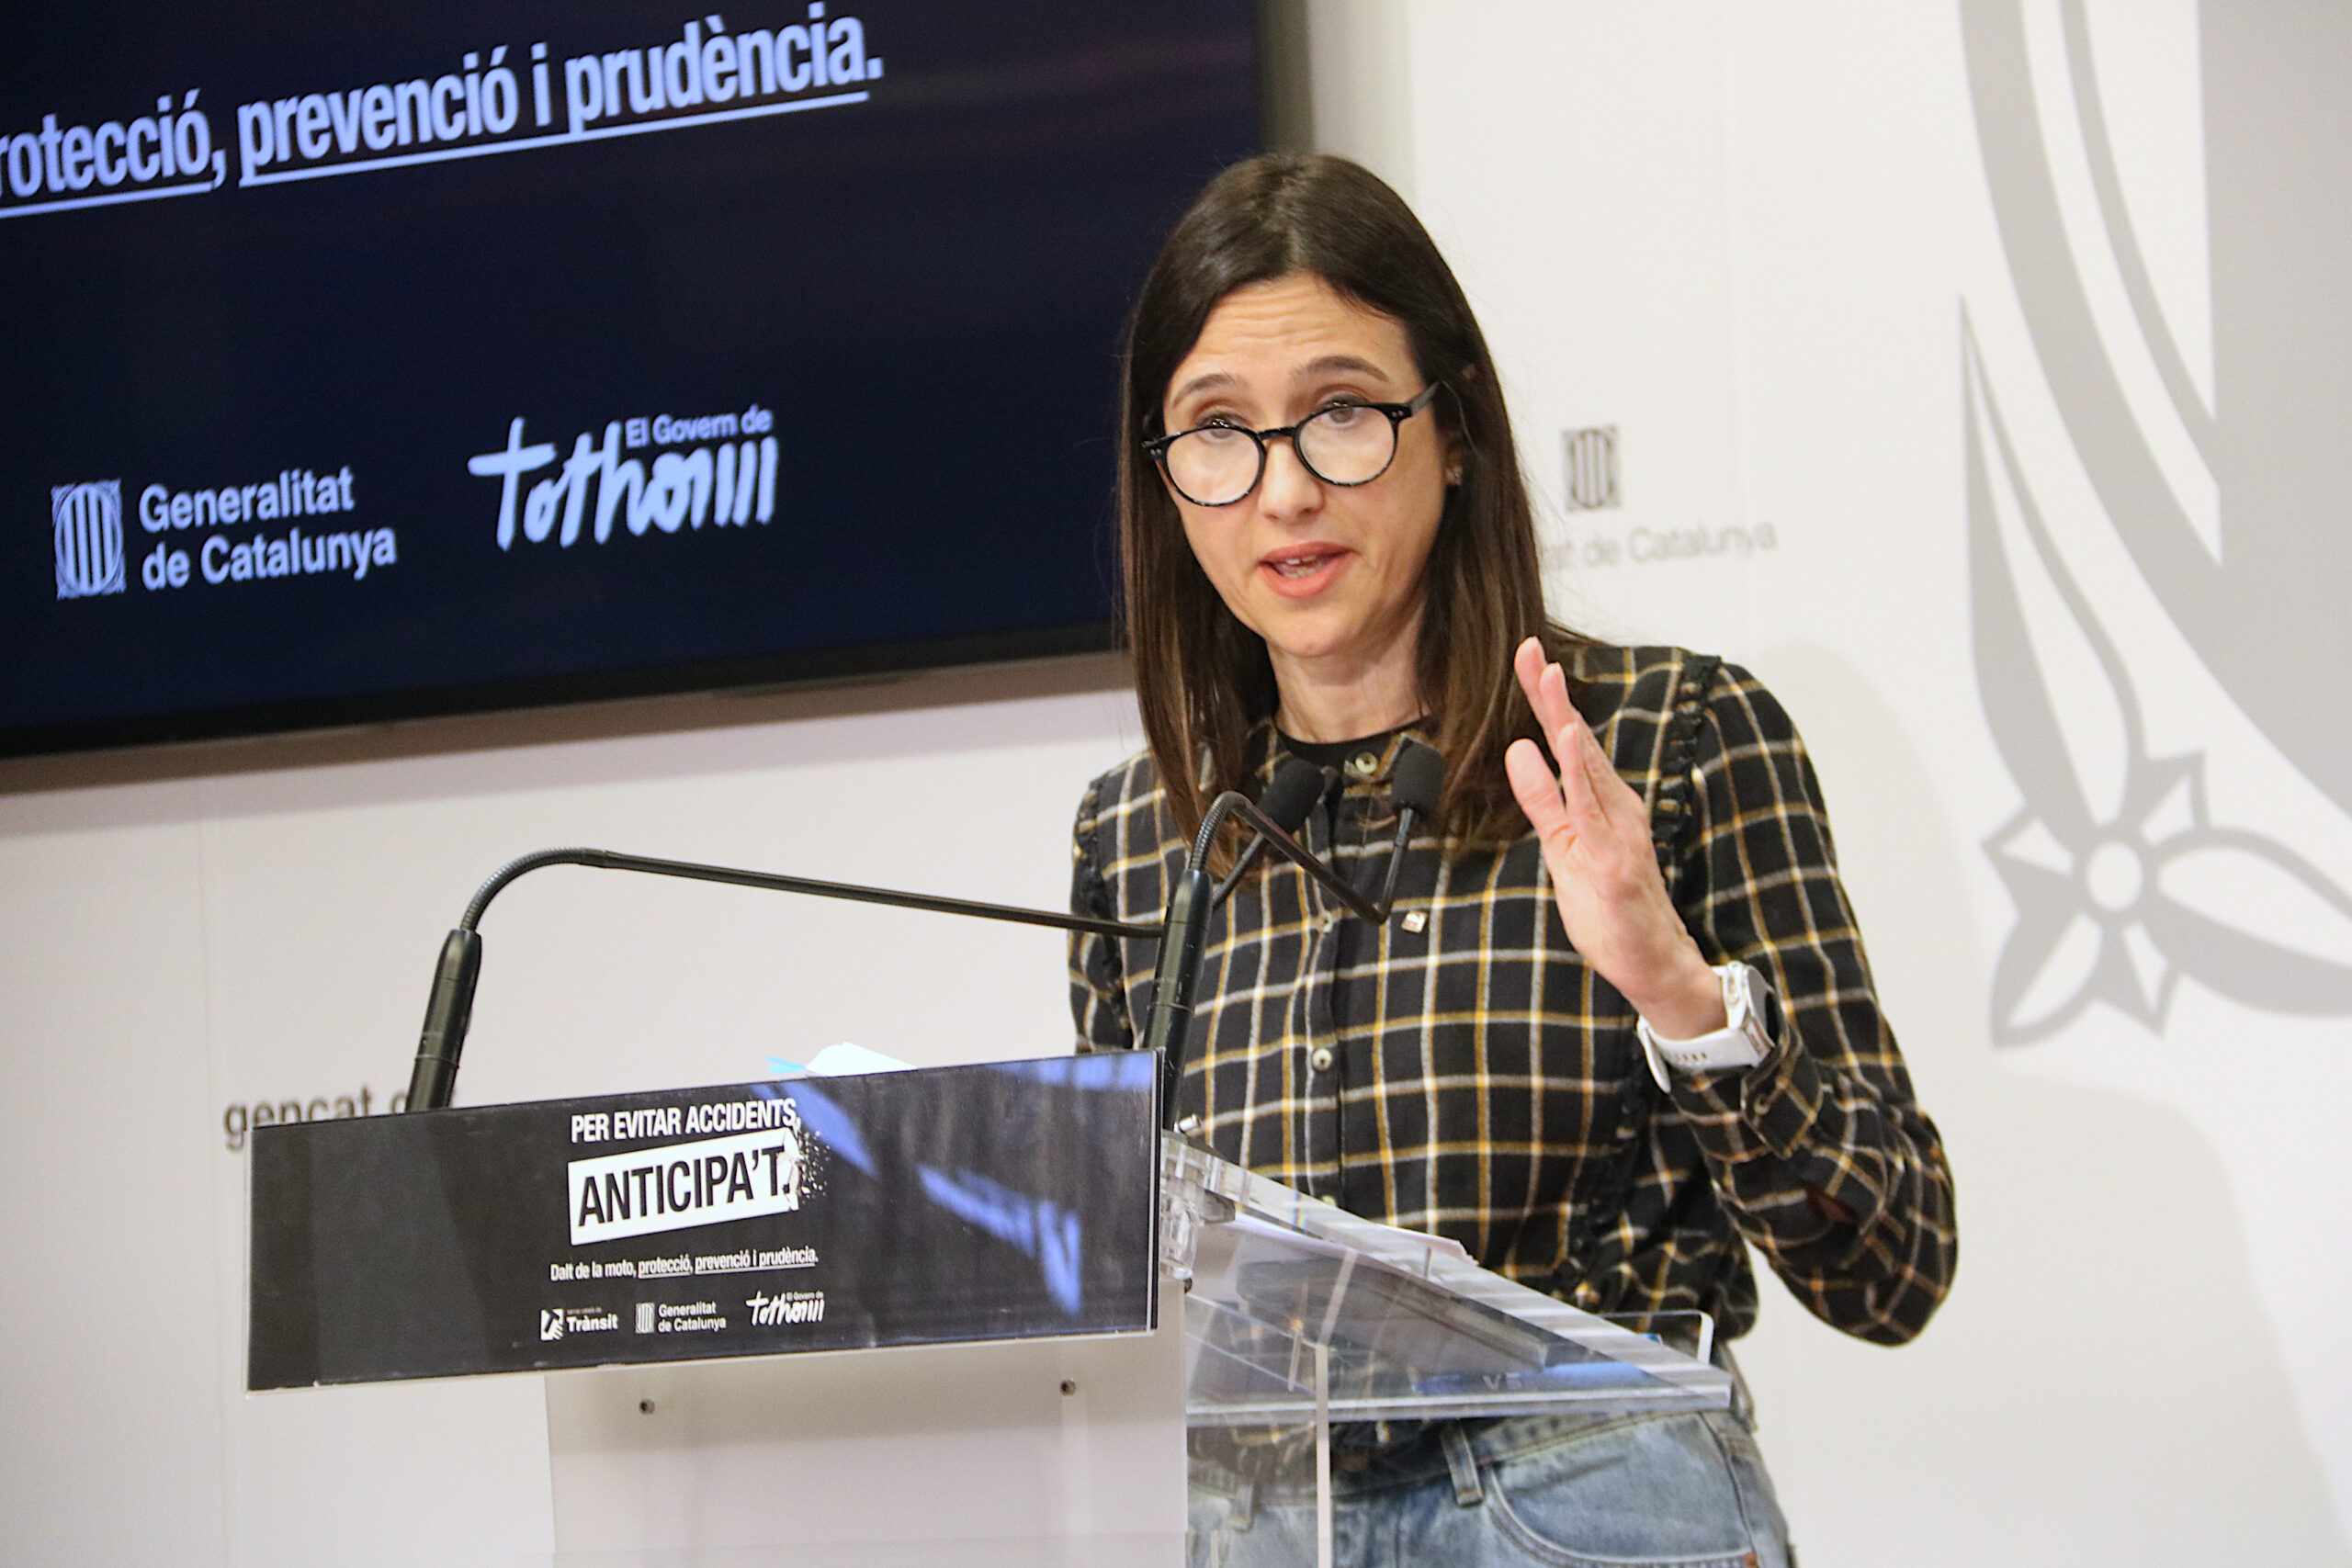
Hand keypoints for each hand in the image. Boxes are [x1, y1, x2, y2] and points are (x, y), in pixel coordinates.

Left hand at [1503, 638, 1725, 1037]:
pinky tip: (1569, 742)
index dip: (1546, 699)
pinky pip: (1592, 810)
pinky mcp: (1613, 858)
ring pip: (1586, 766)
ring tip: (1548, 679)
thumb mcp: (1560, 846)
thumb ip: (1541, 799)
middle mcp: (1613, 805)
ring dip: (1566, 719)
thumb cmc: (1609, 904)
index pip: (1567, 742)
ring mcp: (1616, 830)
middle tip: (1531, 649)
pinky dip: (1580, 773)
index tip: (1528, 656)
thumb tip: (1518, 749)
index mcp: (1599, 800)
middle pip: (1577, 740)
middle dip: (1551, 694)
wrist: (1652, 959)